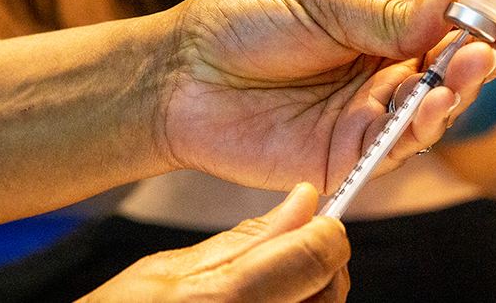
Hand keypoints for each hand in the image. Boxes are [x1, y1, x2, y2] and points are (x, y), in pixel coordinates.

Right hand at [77, 183, 349, 302]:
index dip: (323, 229)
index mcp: (227, 302)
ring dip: (310, 288)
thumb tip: (303, 202)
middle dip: (318, 261)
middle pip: (331, 290)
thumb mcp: (165, 270)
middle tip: (285, 248)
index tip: (311, 217)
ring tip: (266, 279)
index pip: (318, 254)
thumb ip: (245, 239)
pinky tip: (263, 298)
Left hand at [155, 0, 495, 192]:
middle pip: (461, 59)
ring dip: (469, 79)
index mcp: (382, 23)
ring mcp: (373, 112)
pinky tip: (436, 98)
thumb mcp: (318, 0)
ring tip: (481, 52)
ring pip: (442, 102)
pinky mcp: (354, 152)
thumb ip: (385, 10)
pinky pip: (403, 142)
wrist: (184, 77)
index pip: (455, 13)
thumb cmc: (243, 25)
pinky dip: (426, 121)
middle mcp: (387, 69)